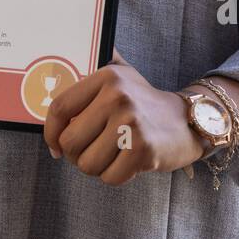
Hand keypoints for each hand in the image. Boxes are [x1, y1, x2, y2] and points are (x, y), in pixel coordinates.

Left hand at [42, 48, 202, 184]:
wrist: (187, 122)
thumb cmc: (143, 102)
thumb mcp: (121, 73)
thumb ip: (94, 61)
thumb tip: (57, 60)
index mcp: (106, 76)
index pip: (60, 108)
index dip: (51, 132)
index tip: (55, 145)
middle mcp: (117, 96)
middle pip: (70, 141)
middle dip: (75, 155)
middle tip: (90, 151)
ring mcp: (131, 122)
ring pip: (87, 164)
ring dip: (96, 167)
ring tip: (112, 154)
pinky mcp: (143, 149)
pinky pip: (110, 177)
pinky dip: (115, 176)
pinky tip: (127, 162)